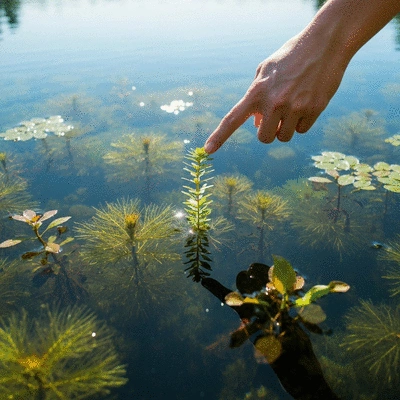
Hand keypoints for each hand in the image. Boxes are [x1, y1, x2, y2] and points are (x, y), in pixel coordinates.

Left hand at [204, 33, 346, 153]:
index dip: (219, 136)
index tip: (208, 149)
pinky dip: (302, 122)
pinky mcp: (314, 110)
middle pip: (264, 138)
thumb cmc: (290, 57)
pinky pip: (302, 130)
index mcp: (256, 92)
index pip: (232, 119)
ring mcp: (294, 108)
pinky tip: (306, 103)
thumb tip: (257, 124)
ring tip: (293, 106)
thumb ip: (256, 97)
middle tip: (276, 117)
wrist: (324, 43)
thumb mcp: (265, 71)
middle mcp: (273, 103)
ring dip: (286, 128)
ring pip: (284, 137)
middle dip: (269, 131)